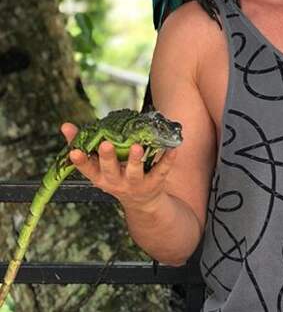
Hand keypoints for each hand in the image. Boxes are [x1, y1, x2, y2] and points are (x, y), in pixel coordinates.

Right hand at [61, 122, 176, 212]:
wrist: (142, 201)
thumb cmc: (116, 174)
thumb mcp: (98, 165)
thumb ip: (82, 145)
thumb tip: (65, 126)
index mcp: (100, 177)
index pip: (87, 169)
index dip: (80, 161)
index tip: (74, 152)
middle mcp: (116, 182)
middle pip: (110, 170)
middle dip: (108, 158)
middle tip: (106, 144)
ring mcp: (136, 184)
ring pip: (134, 172)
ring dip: (134, 159)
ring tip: (136, 146)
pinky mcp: (155, 182)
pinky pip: (161, 170)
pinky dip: (167, 159)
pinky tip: (172, 148)